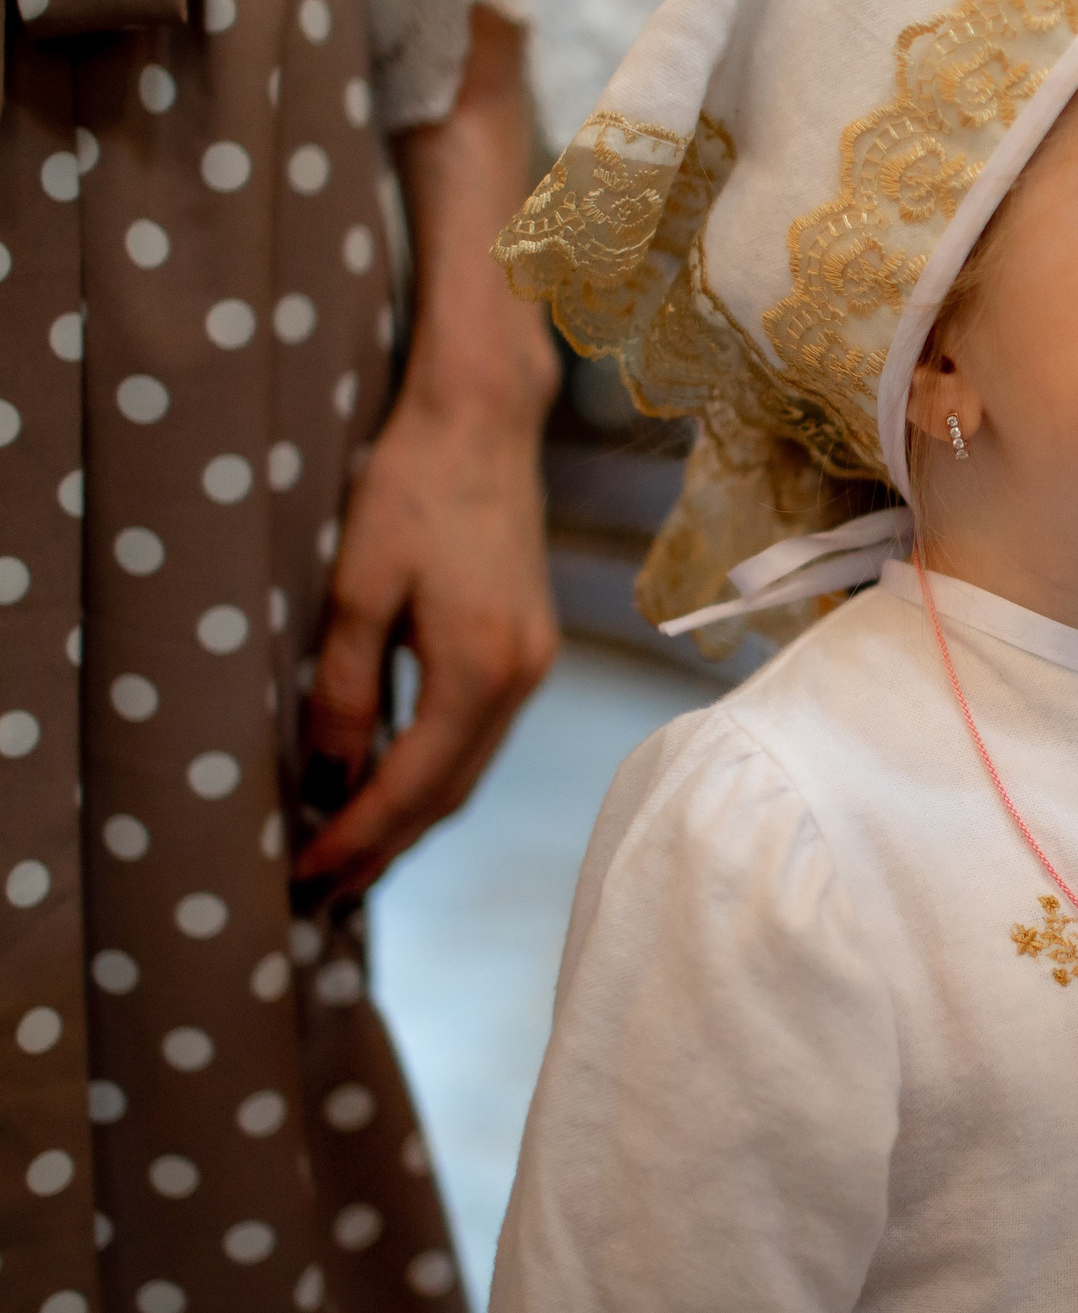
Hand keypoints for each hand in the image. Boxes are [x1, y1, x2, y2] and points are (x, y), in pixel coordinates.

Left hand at [295, 4, 557, 893]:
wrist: (484, 420)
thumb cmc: (413, 487)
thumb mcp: (358, 587)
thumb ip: (343, 687)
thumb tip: (329, 775)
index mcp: (482, 666)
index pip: (414, 783)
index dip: (357, 836)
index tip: (305, 875)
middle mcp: (522, 675)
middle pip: (452, 792)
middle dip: (385, 844)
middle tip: (320, 892)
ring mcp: (535, 661)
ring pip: (470, 768)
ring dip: (411, 815)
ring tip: (350, 854)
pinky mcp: (530, 644)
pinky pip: (480, 734)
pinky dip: (436, 770)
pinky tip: (393, 783)